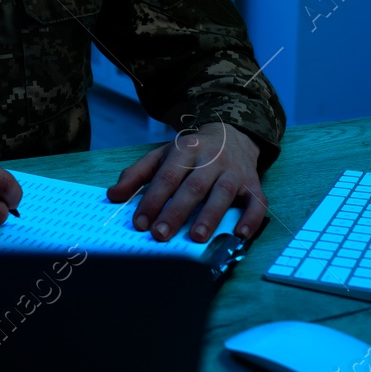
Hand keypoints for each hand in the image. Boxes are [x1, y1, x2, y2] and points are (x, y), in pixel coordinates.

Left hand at [106, 123, 266, 243]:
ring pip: (224, 192)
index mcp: (186, 150)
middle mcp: (212, 159)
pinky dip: (250, 219)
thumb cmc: (191, 152)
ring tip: (196, 237)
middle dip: (176, 211)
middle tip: (161, 235)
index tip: (140, 223)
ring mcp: (235, 171)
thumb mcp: (162, 155)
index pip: (167, 176)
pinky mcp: (254, 184)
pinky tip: (239, 234)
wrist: (232, 134)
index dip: (153, 200)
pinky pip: (257, 202)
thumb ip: (137, 175)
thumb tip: (113, 196)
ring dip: (211, 215)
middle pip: (194, 186)